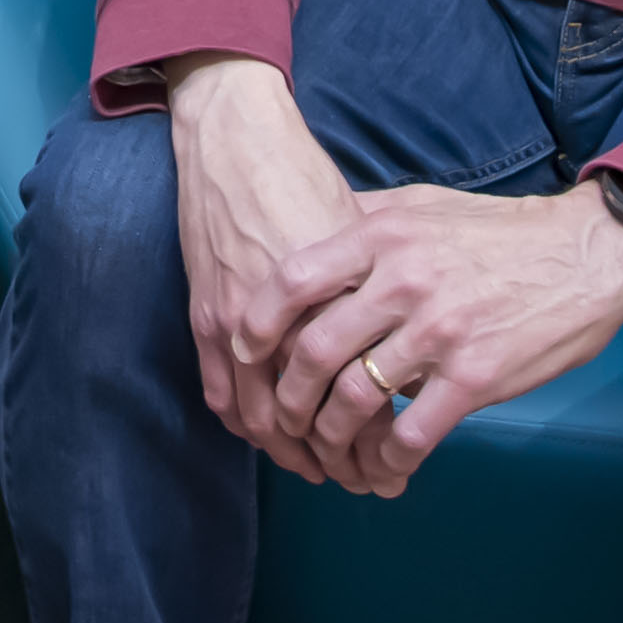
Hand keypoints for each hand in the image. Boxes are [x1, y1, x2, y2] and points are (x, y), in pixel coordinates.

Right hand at [163, 57, 374, 472]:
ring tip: (320, 470)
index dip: (384, 440)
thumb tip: (416, 347)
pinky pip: (223, 396)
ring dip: (293, 453)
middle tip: (364, 480)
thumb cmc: (307, 182)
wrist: (237, 142)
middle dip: (341, 459)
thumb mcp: (365, 237)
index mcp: (343, 302)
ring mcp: (240, 324)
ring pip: (267, 419)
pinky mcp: (205, 318)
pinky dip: (247, 426)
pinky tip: (269, 439)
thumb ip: (384, 296)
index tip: (400, 458)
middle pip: (317, 418)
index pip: (367, 397)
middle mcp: (292, 320)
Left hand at [268, 181, 622, 497]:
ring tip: (329, 453)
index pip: (293, 279)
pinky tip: (384, 470)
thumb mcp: (421, 206)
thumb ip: (363, 220)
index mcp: (384, 237)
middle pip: (314, 349)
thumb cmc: (498, 232)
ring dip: (331, 438)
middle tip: (284, 421)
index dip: (258, 323)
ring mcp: (440, 330)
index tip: (246, 352)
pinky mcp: (476, 376)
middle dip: (287, 398)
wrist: (587, 253)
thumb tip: (307, 230)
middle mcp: (404, 281)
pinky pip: (412, 432)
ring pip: (356, 398)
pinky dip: (387, 460)